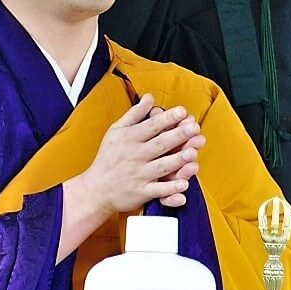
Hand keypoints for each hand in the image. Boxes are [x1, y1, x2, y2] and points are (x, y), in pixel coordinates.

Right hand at [81, 96, 204, 214]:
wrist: (96, 189)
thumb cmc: (108, 157)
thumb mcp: (116, 131)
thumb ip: (135, 114)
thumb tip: (149, 97)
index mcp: (130, 139)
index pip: (151, 126)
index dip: (167, 118)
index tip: (182, 111)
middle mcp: (135, 156)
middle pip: (160, 144)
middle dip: (178, 135)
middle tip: (194, 127)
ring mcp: (139, 175)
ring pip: (162, 166)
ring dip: (178, 160)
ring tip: (193, 152)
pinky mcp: (141, 193)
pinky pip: (158, 191)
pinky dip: (171, 189)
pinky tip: (184, 184)